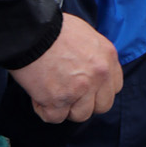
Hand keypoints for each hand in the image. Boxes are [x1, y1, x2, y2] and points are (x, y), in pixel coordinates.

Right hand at [10, 13, 124, 123]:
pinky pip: (55, 118)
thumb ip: (92, 55)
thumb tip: (86, 66)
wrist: (31, 30)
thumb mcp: (85, 35)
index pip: (114, 87)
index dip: (97, 90)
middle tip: (67, 94)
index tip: (83, 87)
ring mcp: (81, 89)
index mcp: (108, 57)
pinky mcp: (58, 99)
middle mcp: (100, 75)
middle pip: (102, 106)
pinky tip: (37, 96)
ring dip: (65, 108)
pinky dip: (44, 110)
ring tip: (50, 94)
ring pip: (80, 115)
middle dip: (85, 103)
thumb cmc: (52, 29)